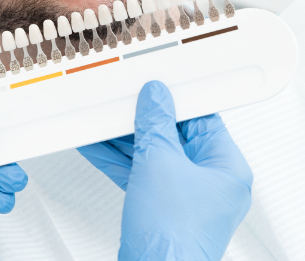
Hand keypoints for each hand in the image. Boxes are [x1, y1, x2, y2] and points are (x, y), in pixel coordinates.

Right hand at [81, 81, 251, 259]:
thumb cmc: (173, 235)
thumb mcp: (159, 160)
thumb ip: (155, 122)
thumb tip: (155, 97)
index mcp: (227, 168)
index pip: (202, 119)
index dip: (176, 100)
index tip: (155, 88)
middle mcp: (211, 183)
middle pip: (174, 135)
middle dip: (142, 121)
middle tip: (124, 105)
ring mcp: (185, 196)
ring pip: (153, 154)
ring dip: (124, 138)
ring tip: (102, 121)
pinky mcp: (161, 207)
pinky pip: (140, 172)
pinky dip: (118, 159)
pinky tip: (96, 145)